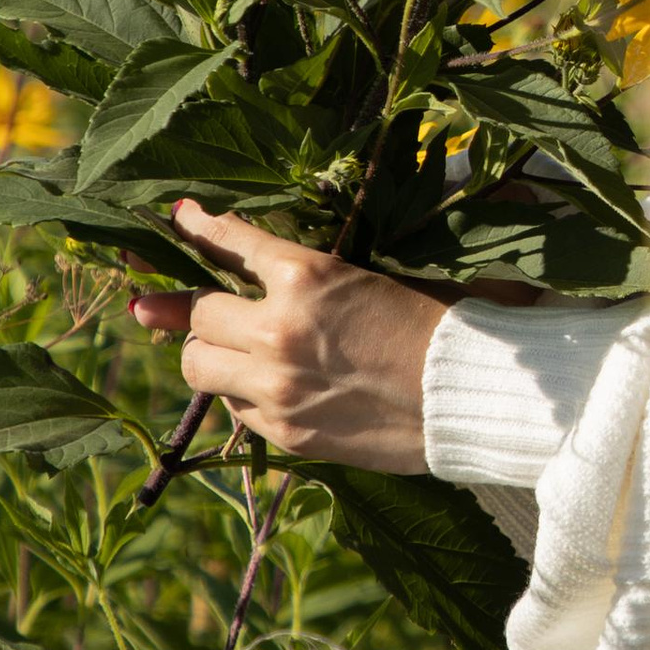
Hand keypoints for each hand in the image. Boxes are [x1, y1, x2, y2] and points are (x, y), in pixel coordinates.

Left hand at [128, 203, 446, 472]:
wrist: (470, 394)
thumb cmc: (435, 323)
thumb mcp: (370, 276)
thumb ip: (307, 275)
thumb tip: (254, 275)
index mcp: (307, 276)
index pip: (229, 242)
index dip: (198, 228)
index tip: (178, 218)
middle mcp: (279, 329)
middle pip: (197, 314)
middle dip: (194, 310)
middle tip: (192, 309)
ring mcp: (276, 385)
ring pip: (198, 367)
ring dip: (210, 356)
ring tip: (232, 354)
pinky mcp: (286, 431)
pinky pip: (235, 409)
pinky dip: (244, 396)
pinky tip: (274, 389)